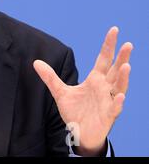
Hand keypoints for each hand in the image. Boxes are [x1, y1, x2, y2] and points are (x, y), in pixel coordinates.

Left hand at [33, 27, 132, 155]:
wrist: (79, 132)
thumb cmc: (75, 111)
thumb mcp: (60, 92)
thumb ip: (50, 77)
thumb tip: (36, 62)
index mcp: (95, 79)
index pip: (103, 59)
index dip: (108, 45)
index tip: (114, 30)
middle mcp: (104, 87)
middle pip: (115, 70)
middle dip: (122, 57)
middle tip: (127, 44)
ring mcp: (108, 101)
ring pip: (119, 87)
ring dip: (123, 77)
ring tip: (126, 65)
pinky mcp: (109, 115)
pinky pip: (115, 108)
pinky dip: (118, 102)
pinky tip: (120, 96)